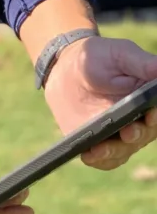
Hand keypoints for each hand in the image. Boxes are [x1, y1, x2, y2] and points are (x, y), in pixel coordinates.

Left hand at [44, 35, 156, 169]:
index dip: (155, 117)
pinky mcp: (99, 143)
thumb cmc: (99, 57)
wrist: (66, 66)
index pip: (156, 115)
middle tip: (128, 131)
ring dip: (114, 150)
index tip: (151, 114)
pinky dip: (98, 159)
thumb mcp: (120, 54)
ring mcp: (120, 135)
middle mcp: (140, 123)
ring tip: (100, 147)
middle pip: (144, 135)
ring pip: (124, 150)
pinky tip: (87, 154)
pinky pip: (103, 158)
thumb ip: (141, 63)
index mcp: (150, 102)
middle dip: (136, 134)